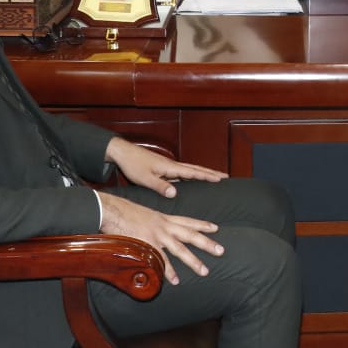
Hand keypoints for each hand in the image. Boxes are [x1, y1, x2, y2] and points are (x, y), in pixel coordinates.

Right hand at [97, 191, 222, 284]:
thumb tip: (155, 231)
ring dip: (193, 261)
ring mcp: (156, 235)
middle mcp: (164, 225)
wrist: (110, 210)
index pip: (187, 221)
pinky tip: (175, 280)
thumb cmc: (123, 213)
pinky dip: (168, 271)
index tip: (216, 228)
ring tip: (204, 271)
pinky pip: (160, 260)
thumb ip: (153, 224)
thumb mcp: (144, 215)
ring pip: (180, 249)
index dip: (202, 224)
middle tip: (221, 251)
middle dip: (207, 243)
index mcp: (163, 218)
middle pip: (190, 235)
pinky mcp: (146, 244)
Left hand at [105, 136, 226, 198]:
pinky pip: (182, 171)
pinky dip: (192, 173)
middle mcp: (172, 165)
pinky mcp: (163, 167)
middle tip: (224, 176)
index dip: (207, 176)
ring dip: (203, 172)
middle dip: (210, 172)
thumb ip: (160, 186)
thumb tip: (175, 194)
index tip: (220, 179)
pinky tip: (192, 178)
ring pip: (190, 169)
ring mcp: (168, 166)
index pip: (193, 172)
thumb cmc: (133, 165)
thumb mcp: (145, 179)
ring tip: (213, 176)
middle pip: (196, 169)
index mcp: (170, 168)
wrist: (123, 153)